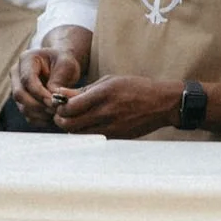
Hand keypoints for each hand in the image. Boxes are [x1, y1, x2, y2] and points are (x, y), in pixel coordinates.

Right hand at [14, 33, 87, 126]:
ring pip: (23, 107)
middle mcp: (17, 74)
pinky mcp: (22, 102)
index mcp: (26, 59)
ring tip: (58, 113)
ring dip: (41, 114)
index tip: (55, 101)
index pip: (27, 80)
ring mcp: (17, 88)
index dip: (40, 93)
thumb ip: (58, 81)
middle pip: (20, 95)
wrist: (62, 66)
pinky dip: (41, 120)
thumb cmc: (64, 62)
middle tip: (56, 110)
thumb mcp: (67, 65)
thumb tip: (53, 100)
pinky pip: (28, 116)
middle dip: (39, 105)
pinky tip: (54, 117)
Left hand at [53, 71, 202, 137]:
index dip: (60, 107)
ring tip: (76, 119)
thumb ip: (84, 90)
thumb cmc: (135, 88)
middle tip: (63, 114)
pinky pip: (91, 138)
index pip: (69, 107)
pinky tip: (89, 125)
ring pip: (77, 134)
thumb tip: (61, 94)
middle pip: (69, 124)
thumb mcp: (110, 81)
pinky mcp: (115, 137)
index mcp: (103, 94)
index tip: (61, 103)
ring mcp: (111, 127)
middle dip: (61, 119)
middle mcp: (105, 112)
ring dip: (71, 128)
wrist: (161, 104)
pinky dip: (85, 134)